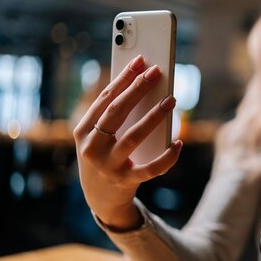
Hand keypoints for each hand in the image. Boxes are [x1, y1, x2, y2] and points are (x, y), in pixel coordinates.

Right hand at [73, 55, 182, 229]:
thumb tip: (141, 85)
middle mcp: (92, 148)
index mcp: (82, 132)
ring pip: (134, 136)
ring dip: (154, 116)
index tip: (140, 61)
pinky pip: (151, 168)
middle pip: (117, 113)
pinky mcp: (126, 181)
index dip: (123, 78)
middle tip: (157, 73)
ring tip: (171, 100)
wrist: (100, 199)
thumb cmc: (103, 156)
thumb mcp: (98, 137)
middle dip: (138, 89)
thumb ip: (113, 116)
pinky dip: (167, 156)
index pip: (104, 99)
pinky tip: (178, 143)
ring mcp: (108, 166)